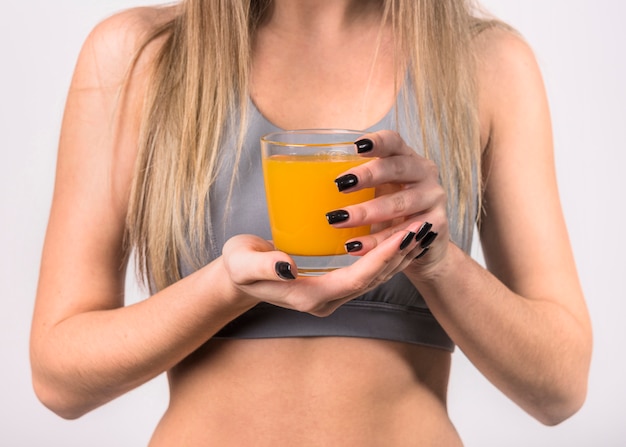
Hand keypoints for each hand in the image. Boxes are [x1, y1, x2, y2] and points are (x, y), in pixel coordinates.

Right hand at [221, 226, 425, 316]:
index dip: (383, 258)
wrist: (238, 277)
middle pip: (373, 279)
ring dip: (398, 255)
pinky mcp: (333, 284)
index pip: (357, 279)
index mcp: (310, 297)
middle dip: (399, 254)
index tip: (404, 234)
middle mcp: (327, 300)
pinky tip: (397, 235)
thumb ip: (263, 267)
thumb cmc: (239, 267)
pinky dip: (385, 254)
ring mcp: (332, 294)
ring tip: (419, 229)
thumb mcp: (243, 265)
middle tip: (422, 226)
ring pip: (374, 277)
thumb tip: (287, 267)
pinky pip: (367, 271)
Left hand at [328, 130, 449, 274]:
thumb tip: (296, 181)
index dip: (376, 142)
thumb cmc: (388, 211)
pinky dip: (377, 241)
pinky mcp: (436, 225)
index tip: (355, 145)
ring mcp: (433, 198)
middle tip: (339, 184)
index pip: (394, 142)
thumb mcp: (374, 191)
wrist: (423, 245)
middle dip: (368, 175)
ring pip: (399, 204)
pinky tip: (354, 246)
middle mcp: (423, 173)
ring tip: (336, 220)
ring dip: (367, 212)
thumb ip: (351, 183)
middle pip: (397, 168)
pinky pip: (403, 234)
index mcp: (406, 157)